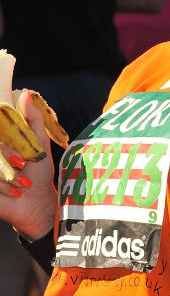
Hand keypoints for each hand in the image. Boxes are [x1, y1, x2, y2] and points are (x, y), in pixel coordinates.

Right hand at [0, 91, 57, 239]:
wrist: (37, 203)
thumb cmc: (39, 172)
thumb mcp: (39, 143)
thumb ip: (32, 118)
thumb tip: (24, 93)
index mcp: (1, 142)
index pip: (1, 130)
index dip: (10, 145)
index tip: (22, 155)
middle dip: (11, 156)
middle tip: (23, 165)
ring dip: (8, 175)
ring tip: (22, 182)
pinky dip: (3, 187)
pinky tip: (14, 192)